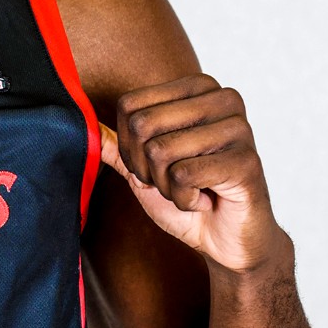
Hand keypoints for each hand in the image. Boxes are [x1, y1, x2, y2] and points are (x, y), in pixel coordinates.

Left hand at [98, 75, 289, 275]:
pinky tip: (207, 200)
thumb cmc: (189, 198)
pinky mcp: (247, 160)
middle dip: (147, 168)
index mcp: (198, 88)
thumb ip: (118, 146)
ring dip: (167, 187)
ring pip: (161, 151)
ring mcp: (239, 127)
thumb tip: (81, 124)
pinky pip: (184, 175)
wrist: (228, 240)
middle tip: (177, 182)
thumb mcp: (144, 170)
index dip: (129, 147)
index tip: (158, 166)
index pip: (130, 105)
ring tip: (195, 190)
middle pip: (142, 125)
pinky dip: (185, 200)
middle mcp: (223, 98)